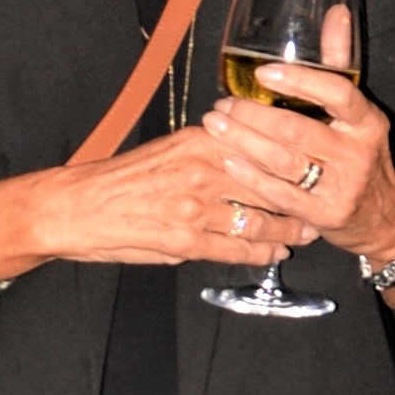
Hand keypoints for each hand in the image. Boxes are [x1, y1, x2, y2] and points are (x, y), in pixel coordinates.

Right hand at [3, 125, 314, 269]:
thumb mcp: (168, 151)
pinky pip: (235, 249)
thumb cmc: (118, 180)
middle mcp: (203, 168)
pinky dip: (260, 253)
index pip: (262, 146)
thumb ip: (208, 157)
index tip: (313, 166)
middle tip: (320, 206)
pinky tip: (274, 254)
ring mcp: (195, 206)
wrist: (74, 206)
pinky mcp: (184, 238)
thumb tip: (244, 166)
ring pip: (259, 220)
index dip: (293, 160)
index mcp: (200, 140)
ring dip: (286, 231)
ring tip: (303, 234)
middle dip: (299, 199)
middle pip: (270, 184)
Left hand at [199, 33, 394, 267]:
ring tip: (215, 124)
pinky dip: (250, 176)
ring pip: (283, 162)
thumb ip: (340, 65)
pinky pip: (279, 194)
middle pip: (299, 130)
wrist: (384, 216)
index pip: (338, 93)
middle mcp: (357, 154)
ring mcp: (340, 188)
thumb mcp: (358, 112)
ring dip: (243, 142)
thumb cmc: (361, 154)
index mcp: (368, 122)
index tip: (263, 71)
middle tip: (222, 103)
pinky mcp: (322, 215)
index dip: (300, 81)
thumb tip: (336, 12)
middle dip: (254, 116)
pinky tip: (227, 159)